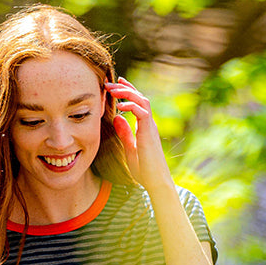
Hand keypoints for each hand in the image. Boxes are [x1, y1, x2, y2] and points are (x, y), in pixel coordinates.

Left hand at [106, 77, 173, 192]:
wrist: (155, 181)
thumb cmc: (144, 169)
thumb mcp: (129, 148)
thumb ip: (124, 132)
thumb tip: (116, 118)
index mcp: (144, 126)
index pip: (137, 103)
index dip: (127, 91)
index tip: (116, 83)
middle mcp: (149, 124)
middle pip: (140, 98)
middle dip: (124, 88)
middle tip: (109, 83)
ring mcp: (150, 127)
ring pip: (142, 101)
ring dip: (127, 93)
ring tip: (113, 89)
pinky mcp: (149, 132)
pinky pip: (142, 112)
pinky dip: (131, 106)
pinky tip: (119, 106)